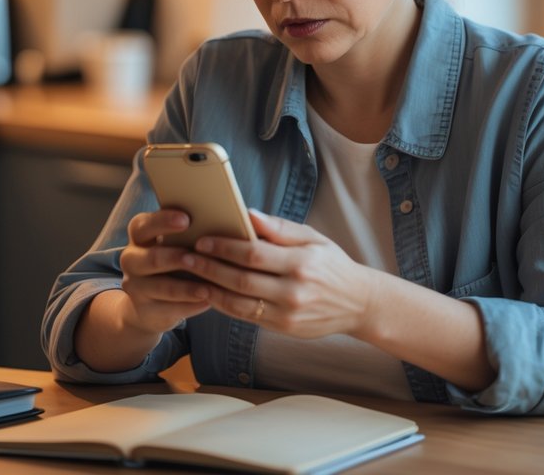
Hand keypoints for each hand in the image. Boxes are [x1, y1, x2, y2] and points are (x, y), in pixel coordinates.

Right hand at [116, 209, 213, 335]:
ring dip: (187, 287)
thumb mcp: (175, 243)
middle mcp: (131, 259)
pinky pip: (168, 309)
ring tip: (208, 287)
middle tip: (198, 255)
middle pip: (151, 257)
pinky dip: (190, 305)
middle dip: (176, 257)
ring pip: (162, 287)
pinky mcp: (144, 310)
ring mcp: (135, 286)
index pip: (143, 225)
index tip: (186, 219)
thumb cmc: (174, 260)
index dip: (163, 221)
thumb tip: (222, 221)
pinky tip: (207, 301)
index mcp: (139, 236)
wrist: (149, 301)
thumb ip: (190, 232)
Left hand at [179, 210, 375, 338]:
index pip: (255, 254)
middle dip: (209, 267)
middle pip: (242, 279)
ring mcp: (288, 313)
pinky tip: (210, 293)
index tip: (203, 239)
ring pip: (239, 303)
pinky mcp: (284, 328)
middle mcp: (294, 290)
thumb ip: (280, 228)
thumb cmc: (333, 265)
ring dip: (210, 289)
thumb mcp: (314, 238)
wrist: (358, 303)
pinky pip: (247, 317)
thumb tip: (248, 215)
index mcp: (302, 262)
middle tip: (186, 256)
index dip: (225, 246)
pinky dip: (224, 306)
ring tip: (189, 276)